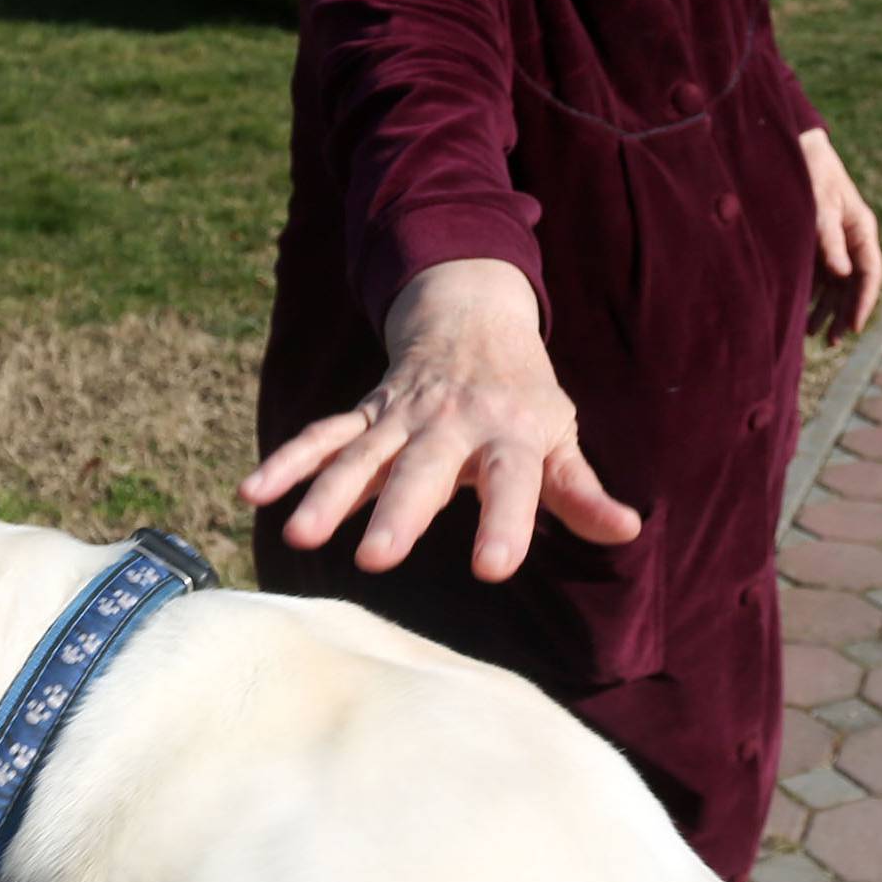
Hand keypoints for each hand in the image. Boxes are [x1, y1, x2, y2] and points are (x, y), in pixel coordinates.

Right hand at [240, 259, 640, 581]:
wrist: (471, 314)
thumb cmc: (524, 395)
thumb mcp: (561, 434)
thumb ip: (582, 490)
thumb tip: (628, 531)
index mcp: (510, 435)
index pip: (514, 483)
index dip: (506, 523)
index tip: (493, 567)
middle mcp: (452, 426)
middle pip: (424, 472)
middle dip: (400, 514)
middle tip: (378, 560)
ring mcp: (402, 418)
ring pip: (361, 457)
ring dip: (327, 495)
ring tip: (300, 537)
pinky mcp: (365, 415)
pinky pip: (322, 437)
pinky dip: (288, 461)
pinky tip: (253, 493)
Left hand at [801, 127, 881, 342]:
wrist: (794, 150)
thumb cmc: (810, 174)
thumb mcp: (819, 207)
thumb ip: (829, 241)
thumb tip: (841, 276)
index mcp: (862, 229)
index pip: (869, 274)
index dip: (863, 303)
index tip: (854, 327)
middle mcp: (852, 239)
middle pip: (854, 285)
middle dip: (844, 315)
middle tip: (833, 342)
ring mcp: (835, 242)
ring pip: (837, 285)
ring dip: (828, 310)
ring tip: (814, 336)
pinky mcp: (817, 243)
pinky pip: (820, 277)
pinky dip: (813, 296)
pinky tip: (802, 315)